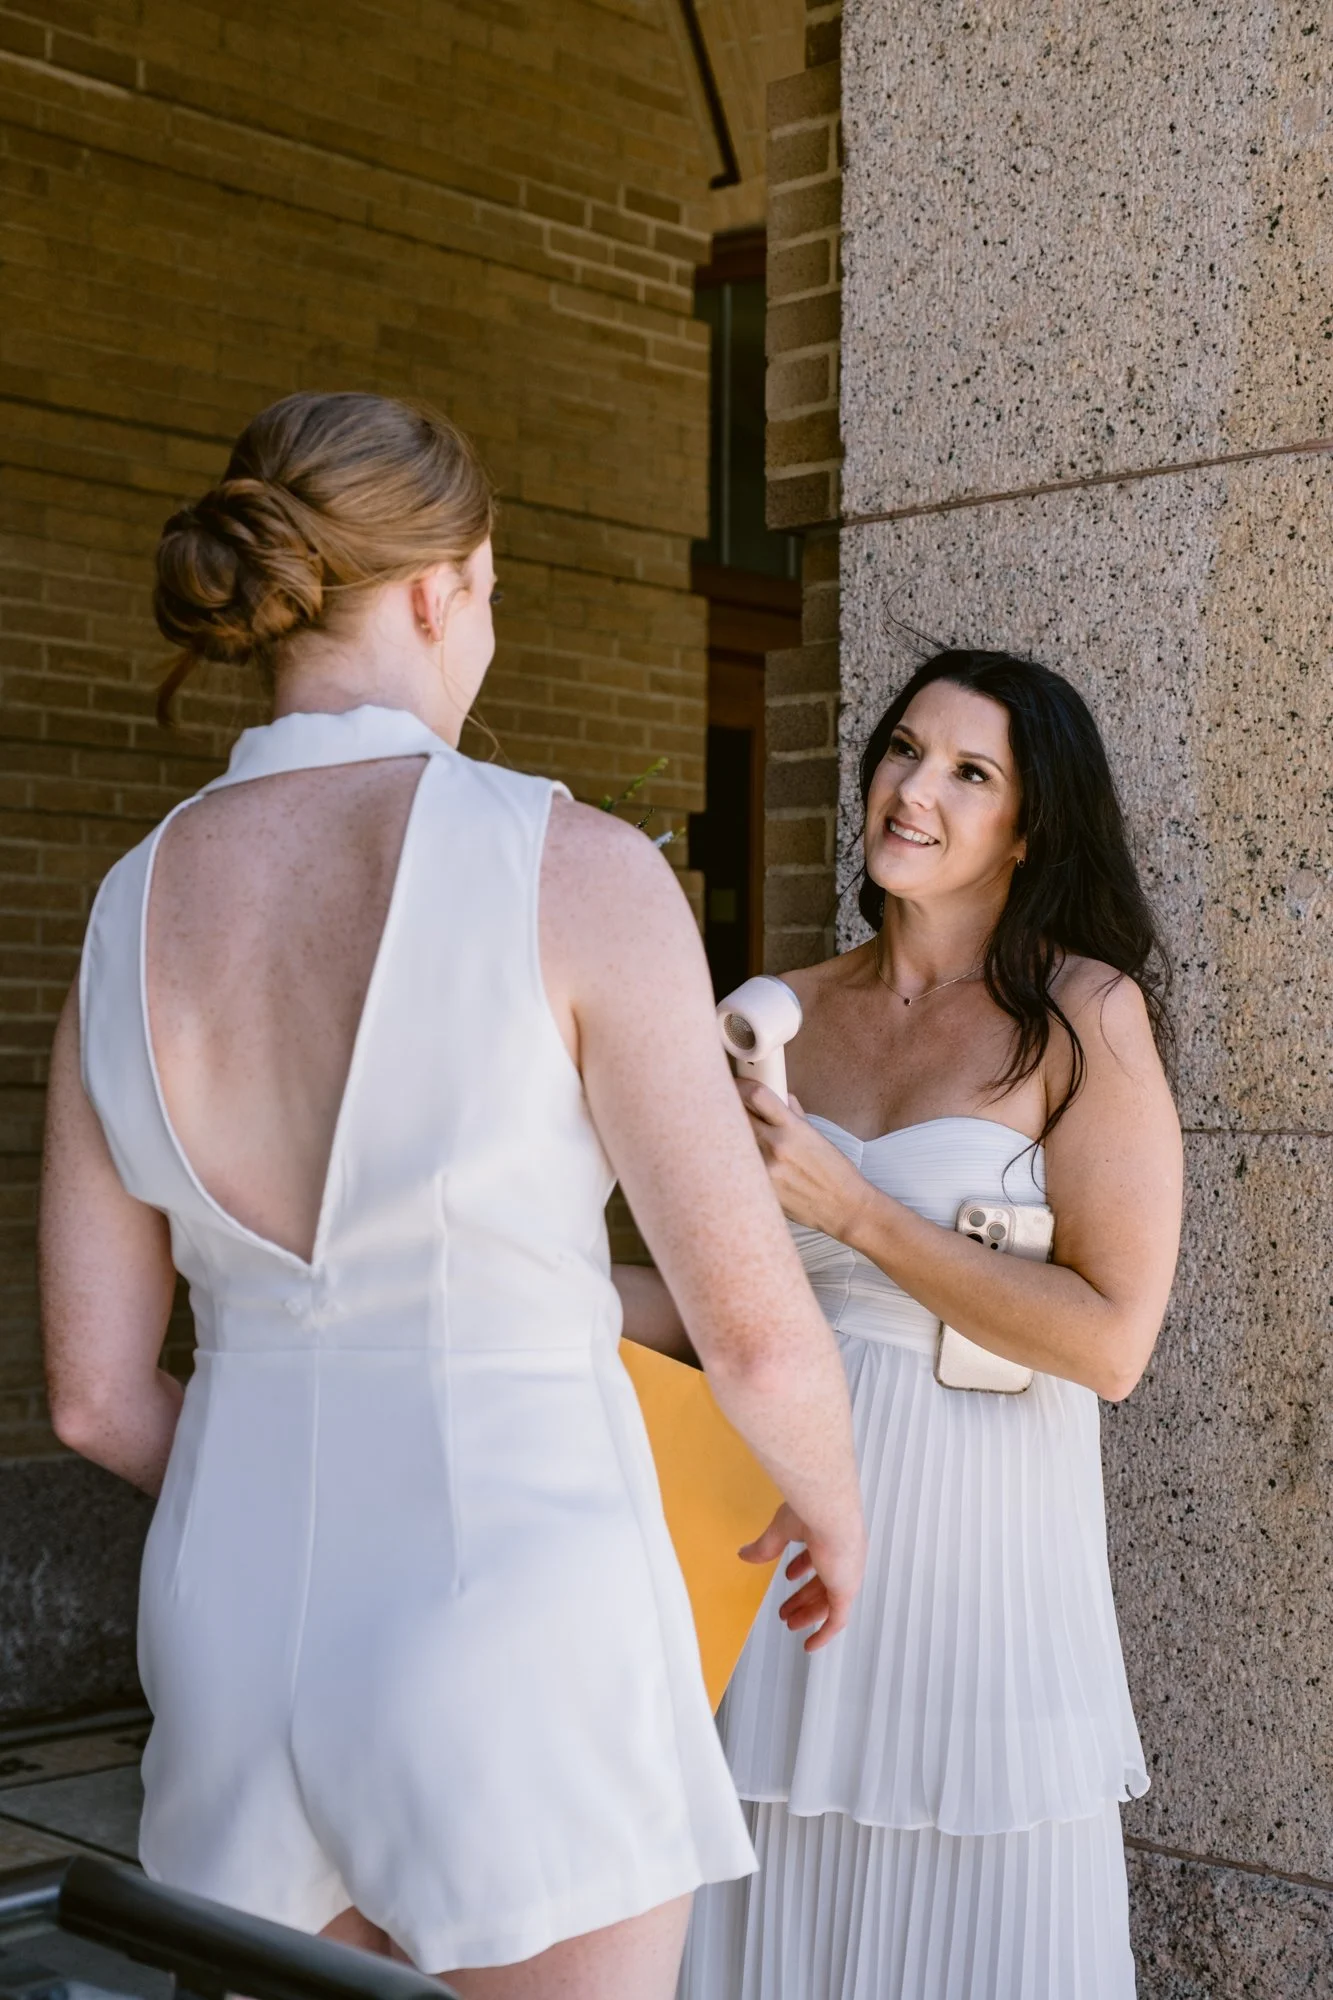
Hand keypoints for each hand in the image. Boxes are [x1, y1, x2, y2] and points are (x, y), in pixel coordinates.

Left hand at [736, 1079, 873, 1241]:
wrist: (844, 1207)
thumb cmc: (835, 1171)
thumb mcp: (816, 1136)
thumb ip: (794, 1115)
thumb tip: (780, 1096)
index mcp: (792, 1128)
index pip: (757, 1095)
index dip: (740, 1085)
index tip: (735, 1085)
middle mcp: (776, 1146)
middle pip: (737, 1116)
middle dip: (730, 1109)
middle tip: (726, 1108)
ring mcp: (765, 1169)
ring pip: (734, 1143)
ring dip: (732, 1137)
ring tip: (734, 1139)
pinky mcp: (760, 1190)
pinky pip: (740, 1169)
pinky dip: (739, 1163)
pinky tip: (743, 1165)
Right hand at [740, 1501, 864, 1652]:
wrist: (829, 1513)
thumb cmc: (812, 1510)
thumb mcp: (781, 1529)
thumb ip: (765, 1546)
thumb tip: (745, 1554)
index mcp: (831, 1537)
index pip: (818, 1556)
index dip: (802, 1566)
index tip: (789, 1575)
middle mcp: (843, 1558)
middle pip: (822, 1584)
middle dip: (802, 1598)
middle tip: (787, 1609)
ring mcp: (846, 1575)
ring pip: (827, 1602)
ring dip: (807, 1614)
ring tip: (790, 1624)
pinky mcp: (846, 1591)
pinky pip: (837, 1620)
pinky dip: (824, 1633)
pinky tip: (811, 1645)